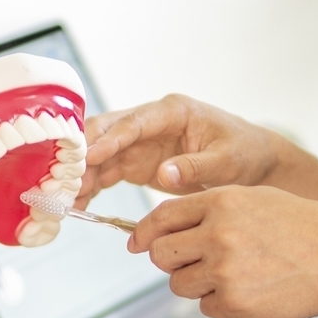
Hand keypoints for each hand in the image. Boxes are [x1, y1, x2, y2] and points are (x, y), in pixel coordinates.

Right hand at [78, 94, 298, 206]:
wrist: (253, 164)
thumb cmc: (244, 153)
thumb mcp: (227, 161)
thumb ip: (196, 166)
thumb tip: (166, 174)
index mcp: (172, 112)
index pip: (133, 123)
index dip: (109, 139)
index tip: (88, 156)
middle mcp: (150, 123)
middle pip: (106, 132)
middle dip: (83, 154)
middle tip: (64, 178)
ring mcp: (140, 143)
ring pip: (100, 154)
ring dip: (82, 174)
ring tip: (66, 198)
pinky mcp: (137, 163)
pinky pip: (107, 172)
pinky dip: (92, 187)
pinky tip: (79, 205)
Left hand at [129, 185, 317, 317]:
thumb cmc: (301, 227)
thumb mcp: (253, 200)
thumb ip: (207, 210)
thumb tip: (158, 230)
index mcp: (220, 202)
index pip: (160, 217)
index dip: (143, 233)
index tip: (136, 243)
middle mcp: (218, 234)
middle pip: (161, 254)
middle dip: (169, 261)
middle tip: (192, 262)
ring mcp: (226, 271)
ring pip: (179, 285)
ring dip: (195, 284)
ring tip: (231, 275)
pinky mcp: (236, 303)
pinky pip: (206, 308)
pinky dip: (221, 304)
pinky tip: (251, 289)